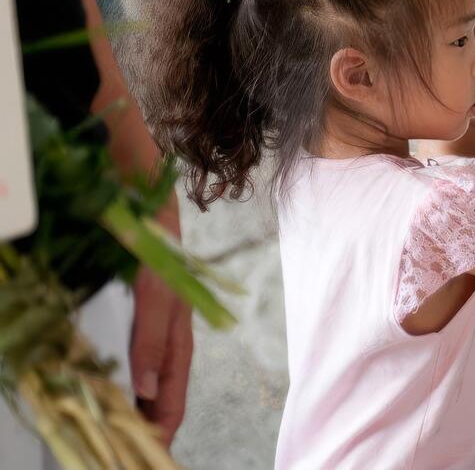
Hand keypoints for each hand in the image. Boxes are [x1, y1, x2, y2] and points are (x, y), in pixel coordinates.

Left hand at [130, 202, 192, 446]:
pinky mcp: (138, 322)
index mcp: (179, 344)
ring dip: (136, 412)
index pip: (173, 404)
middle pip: (161, 400)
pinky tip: (113, 392)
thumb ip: (152, 341)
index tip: (147, 458)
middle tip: (126, 452)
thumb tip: (148, 393)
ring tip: (121, 435)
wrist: (151, 211)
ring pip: (147, 386)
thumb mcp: (156, 297)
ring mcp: (153, 334)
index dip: (162, 434)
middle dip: (148, 430)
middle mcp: (167, 344)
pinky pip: (134, 366)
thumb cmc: (161, 252)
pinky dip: (125, 387)